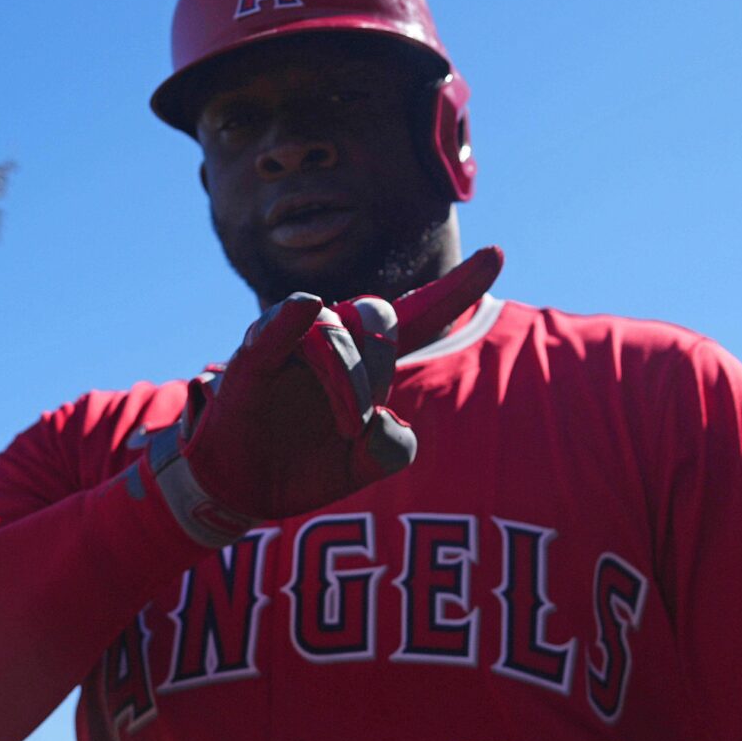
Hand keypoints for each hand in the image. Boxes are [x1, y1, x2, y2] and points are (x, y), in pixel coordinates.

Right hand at [148, 248, 501, 545]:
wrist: (244, 487)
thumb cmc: (309, 463)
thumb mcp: (363, 467)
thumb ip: (391, 450)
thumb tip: (383, 423)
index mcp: (370, 363)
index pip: (421, 313)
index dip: (458, 286)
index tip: (497, 252)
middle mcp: (336, 342)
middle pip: (379, 314)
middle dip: (381, 363)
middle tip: (360, 421)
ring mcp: (293, 344)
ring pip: (334, 329)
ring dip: (344, 379)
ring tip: (344, 427)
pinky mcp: (253, 360)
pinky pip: (274, 330)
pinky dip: (287, 318)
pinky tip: (303, 307)